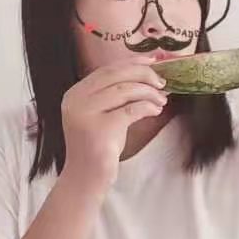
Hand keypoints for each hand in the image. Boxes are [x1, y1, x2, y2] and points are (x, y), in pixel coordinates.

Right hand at [61, 59, 167, 189]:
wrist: (86, 177)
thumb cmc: (100, 146)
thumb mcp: (102, 115)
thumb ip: (114, 95)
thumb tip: (148, 74)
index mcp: (75, 93)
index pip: (106, 69)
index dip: (131, 62)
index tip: (153, 62)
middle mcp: (76, 100)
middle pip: (116, 75)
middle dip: (143, 74)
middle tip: (162, 82)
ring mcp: (86, 114)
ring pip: (125, 90)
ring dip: (149, 93)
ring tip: (162, 101)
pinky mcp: (100, 129)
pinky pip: (131, 109)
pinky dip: (148, 107)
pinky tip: (156, 111)